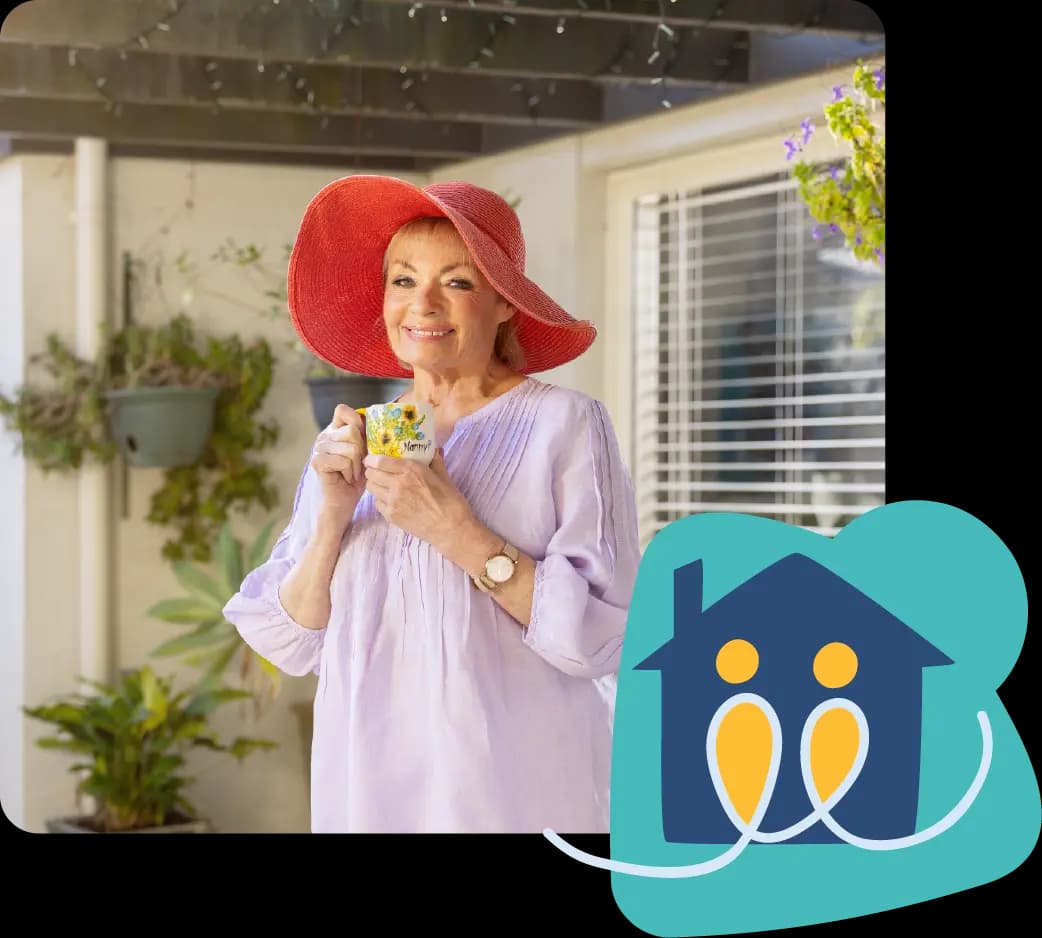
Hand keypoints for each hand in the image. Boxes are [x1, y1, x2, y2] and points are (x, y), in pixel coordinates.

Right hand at [311, 404, 367, 521]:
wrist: (343, 502)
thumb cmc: (357, 478)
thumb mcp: (366, 454)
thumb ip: (368, 437)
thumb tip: (382, 423)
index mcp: (335, 430)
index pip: (342, 410)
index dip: (356, 421)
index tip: (364, 439)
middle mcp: (324, 436)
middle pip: (352, 430)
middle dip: (362, 450)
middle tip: (359, 465)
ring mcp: (319, 448)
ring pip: (350, 447)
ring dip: (357, 465)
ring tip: (353, 473)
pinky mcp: (318, 461)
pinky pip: (343, 460)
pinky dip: (350, 472)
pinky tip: (346, 478)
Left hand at [363, 449, 472, 546]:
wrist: (451, 529)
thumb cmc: (451, 502)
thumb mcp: (444, 477)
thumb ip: (435, 462)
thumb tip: (434, 450)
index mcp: (411, 470)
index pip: (380, 461)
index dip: (372, 459)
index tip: (372, 459)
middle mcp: (398, 484)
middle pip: (371, 474)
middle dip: (372, 471)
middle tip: (378, 471)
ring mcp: (393, 501)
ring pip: (371, 488)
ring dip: (376, 484)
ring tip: (384, 485)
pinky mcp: (391, 516)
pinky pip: (377, 503)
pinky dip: (381, 500)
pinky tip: (391, 500)